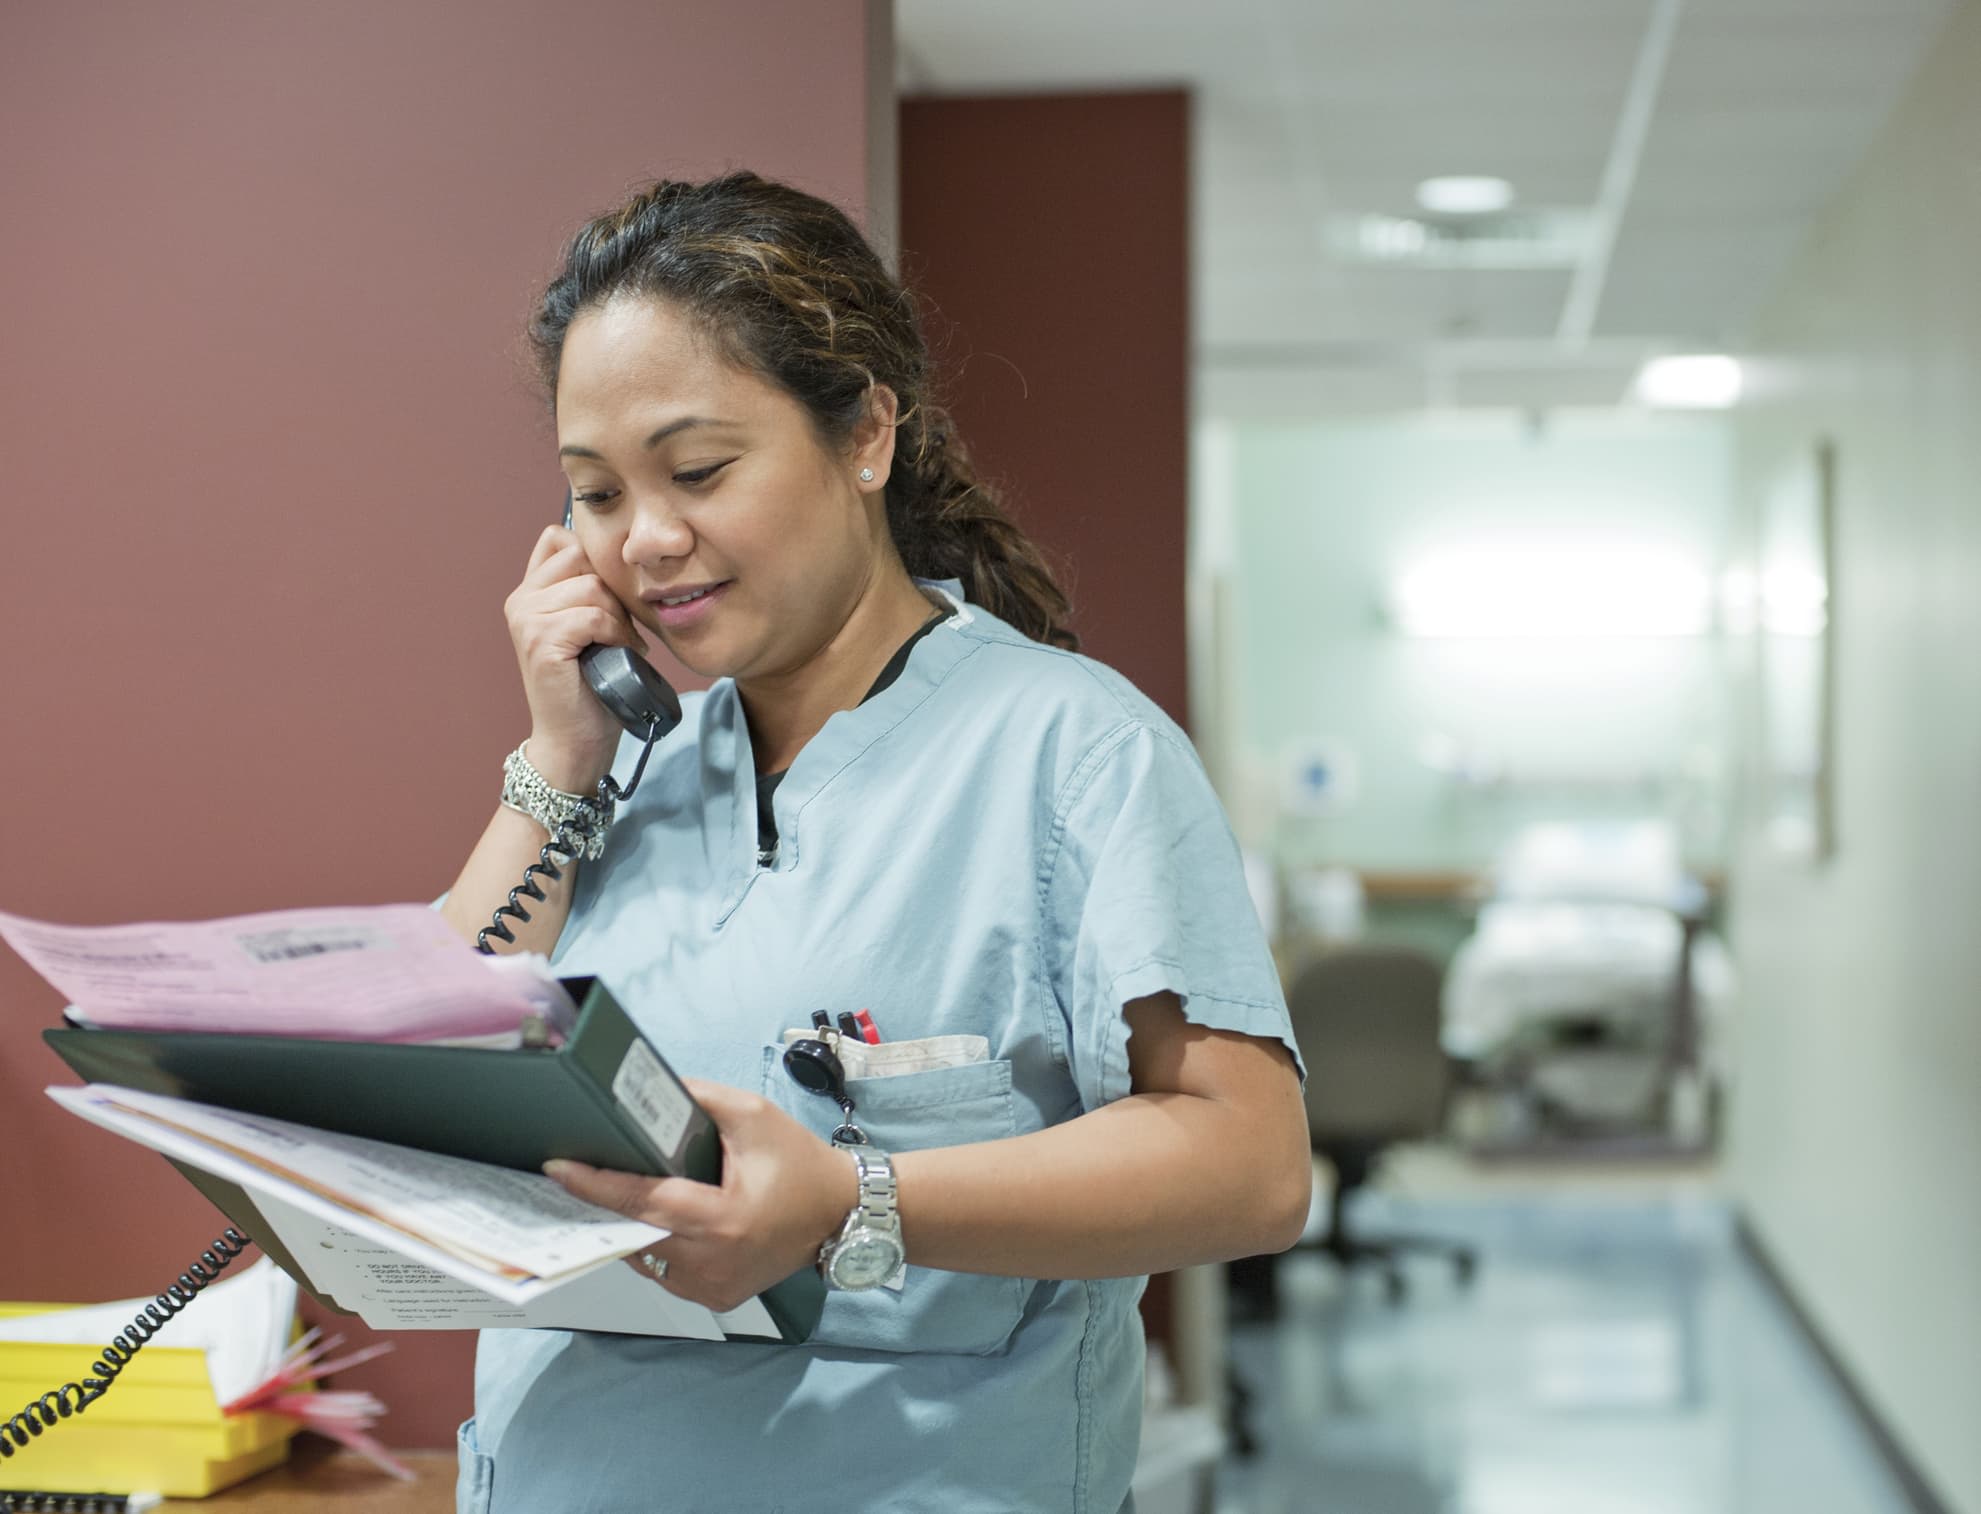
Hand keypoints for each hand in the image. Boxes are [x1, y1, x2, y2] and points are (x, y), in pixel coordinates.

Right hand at [504, 524, 645, 789]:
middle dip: (611, 589)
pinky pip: (592, 616)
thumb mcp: (588, 627)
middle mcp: (520, 601)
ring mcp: (526, 620)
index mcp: (528, 592)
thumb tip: (622, 555)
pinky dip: (615, 634)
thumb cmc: (590, 686)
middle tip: (621, 625)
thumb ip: (588, 591)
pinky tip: (619, 652)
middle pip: (581, 558)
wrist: (573, 740)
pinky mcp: (540, 641)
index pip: (561, 538)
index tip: (611, 600)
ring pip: (591, 587)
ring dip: (617, 616)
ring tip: (622, 643)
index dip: (595, 560)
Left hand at [543, 1080, 857, 1313]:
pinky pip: (664, 1272)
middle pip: (634, 1234)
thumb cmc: (799, 1163)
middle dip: (602, 1205)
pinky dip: (652, 1245)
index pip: (643, 1202)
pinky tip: (648, 1217)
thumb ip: (697, 1099)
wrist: (840, 1212)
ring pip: (645, 1258)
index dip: (596, 1185)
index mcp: (722, 1220)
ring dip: (625, 1227)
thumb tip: (641, 1092)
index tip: (557, 1167)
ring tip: (605, 1192)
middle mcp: (712, 1264)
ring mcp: (711, 1289)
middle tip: (571, 1175)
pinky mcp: (714, 1299)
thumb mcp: (752, 1115)